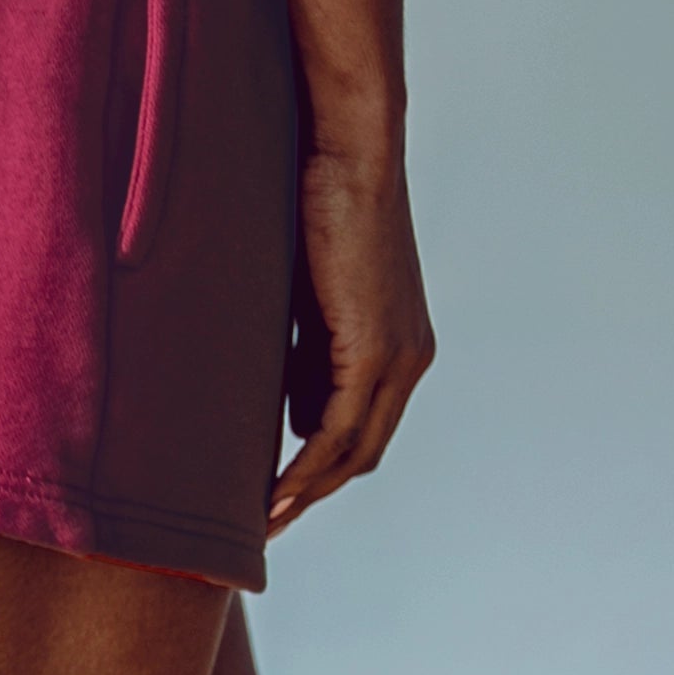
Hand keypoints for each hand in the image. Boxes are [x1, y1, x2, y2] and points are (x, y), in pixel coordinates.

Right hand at [268, 147, 433, 535]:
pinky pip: (338, 428)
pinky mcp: (375, 348)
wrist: (349, 150)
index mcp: (399, 343)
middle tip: (267, 524)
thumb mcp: (308, 291)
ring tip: (263, 519)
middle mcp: (409, 357)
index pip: (363, 427)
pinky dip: (306, 466)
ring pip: (353, 450)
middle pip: (363, 451)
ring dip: (308, 491)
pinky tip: (274, 491)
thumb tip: (282, 396)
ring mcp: (397, 355)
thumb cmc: (320, 199)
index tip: (280, 496)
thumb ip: (304, 346)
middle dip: (314, 492)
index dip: (322, 468)